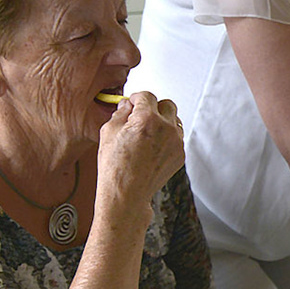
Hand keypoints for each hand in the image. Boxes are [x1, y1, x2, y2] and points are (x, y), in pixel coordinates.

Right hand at [97, 91, 185, 211]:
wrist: (127, 193)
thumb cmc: (114, 166)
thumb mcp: (108, 132)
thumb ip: (120, 113)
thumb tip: (127, 105)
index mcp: (147, 118)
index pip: (147, 96)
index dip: (137, 98)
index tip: (133, 103)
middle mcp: (166, 127)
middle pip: (167, 105)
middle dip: (154, 108)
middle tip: (141, 117)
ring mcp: (176, 142)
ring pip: (174, 121)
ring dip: (162, 123)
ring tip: (145, 137)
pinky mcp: (180, 154)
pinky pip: (176, 138)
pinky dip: (166, 139)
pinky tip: (151, 150)